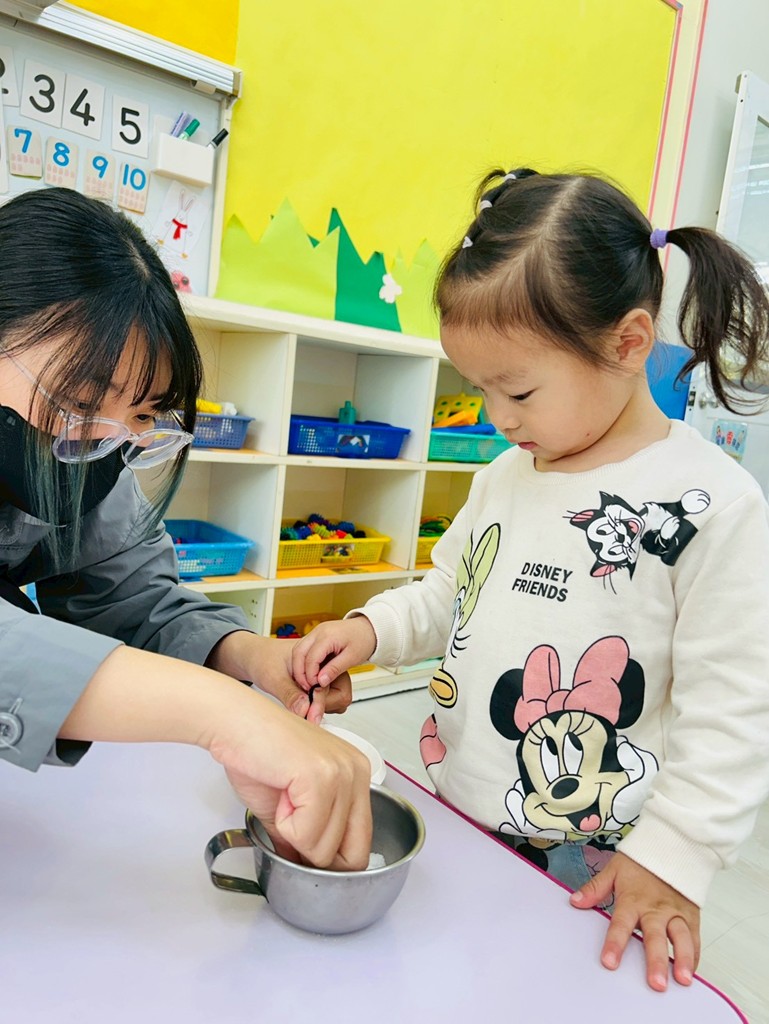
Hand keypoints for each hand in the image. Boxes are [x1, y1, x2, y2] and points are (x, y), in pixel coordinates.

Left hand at [205, 630, 352, 722]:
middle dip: (322, 705)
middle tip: (305, 712)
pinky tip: (301, 705)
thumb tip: (304, 710)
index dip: (320, 702)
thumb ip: (290, 694)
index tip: (310, 717)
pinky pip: (326, 703)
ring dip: (319, 708)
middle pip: (340, 694)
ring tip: (299, 705)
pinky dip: (315, 708)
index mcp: (318, 655)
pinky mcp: (318, 687)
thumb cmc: (264, 658)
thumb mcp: (274, 677)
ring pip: (335, 701)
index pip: (330, 683)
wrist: (256, 656)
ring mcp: (323, 677)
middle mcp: (325, 666)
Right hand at [207, 685, 372, 868]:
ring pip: (324, 850)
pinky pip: (306, 836)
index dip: (330, 861)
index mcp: (357, 775)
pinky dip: (284, 826)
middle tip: (288, 824)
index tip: (302, 850)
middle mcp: (358, 773)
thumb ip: (306, 838)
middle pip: (351, 855)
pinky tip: (279, 793)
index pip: (361, 846)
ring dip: (293, 836)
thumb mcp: (289, 805)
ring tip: (282, 798)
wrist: (234, 724)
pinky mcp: (321, 777)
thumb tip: (310, 871)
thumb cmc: (257, 753)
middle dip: (313, 855)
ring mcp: (342, 774)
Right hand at [292, 616, 376, 693]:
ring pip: (298, 650)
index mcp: (328, 636)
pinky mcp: (316, 636)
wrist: (369, 628)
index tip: (314, 688)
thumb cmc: (363, 640)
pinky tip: (310, 673)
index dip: (310, 675)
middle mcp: (318, 632)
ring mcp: (316, 632)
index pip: (311, 658)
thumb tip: (320, 681)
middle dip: (299, 672)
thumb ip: (335, 669)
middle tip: (306, 687)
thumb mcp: (352, 658)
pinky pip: (303, 649)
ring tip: (307, 682)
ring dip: (299, 667)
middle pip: (298, 652)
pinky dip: (303, 661)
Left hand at [570, 852, 700, 990]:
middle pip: (656, 937)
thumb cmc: (641, 861)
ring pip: (681, 938)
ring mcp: (675, 913)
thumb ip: (595, 888)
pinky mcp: (691, 916)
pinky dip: (695, 955)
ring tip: (682, 980)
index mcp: (633, 899)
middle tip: (656, 983)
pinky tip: (692, 972)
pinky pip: (695, 938)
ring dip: (683, 960)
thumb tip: (575, 901)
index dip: (615, 943)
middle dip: (656, 961)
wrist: (671, 845)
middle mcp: (655, 909)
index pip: (621, 924)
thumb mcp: (614, 869)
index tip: (610, 962)